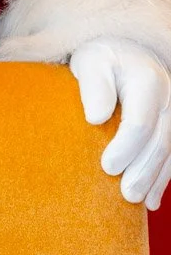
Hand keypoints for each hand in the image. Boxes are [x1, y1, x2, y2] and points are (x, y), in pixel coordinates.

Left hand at [69, 37, 170, 210]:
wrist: (125, 52)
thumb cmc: (101, 61)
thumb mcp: (91, 64)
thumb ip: (94, 87)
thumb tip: (95, 117)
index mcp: (148, 82)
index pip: (141, 122)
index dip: (125, 147)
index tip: (107, 167)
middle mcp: (169, 97)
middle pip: (161, 141)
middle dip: (144, 171)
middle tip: (126, 195)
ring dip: (155, 179)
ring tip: (139, 202)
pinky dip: (162, 178)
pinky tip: (151, 199)